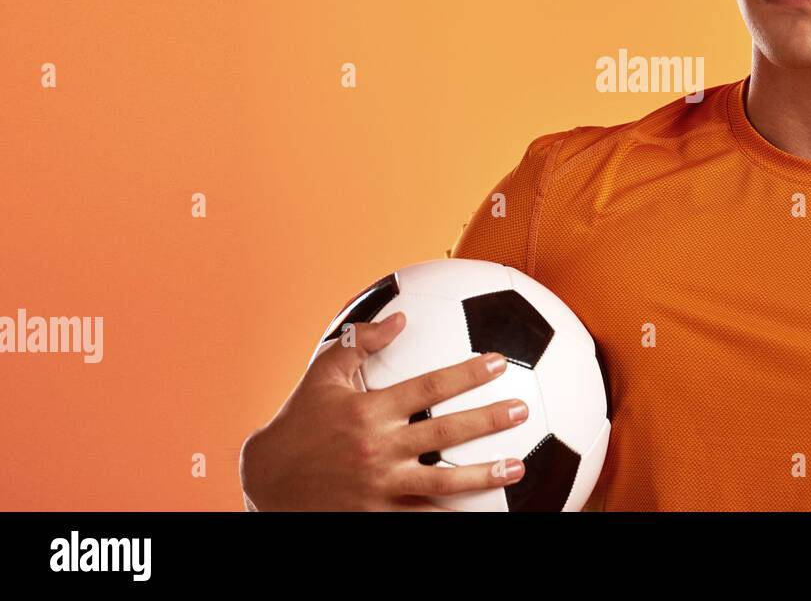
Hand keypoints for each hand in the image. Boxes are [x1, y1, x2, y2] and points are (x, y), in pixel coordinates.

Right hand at [240, 312, 527, 509]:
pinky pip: (420, 516)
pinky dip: (448, 514)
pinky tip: (479, 513)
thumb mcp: (322, 376)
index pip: (428, 387)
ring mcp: (378, 486)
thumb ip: (360, 343)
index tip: (499, 364)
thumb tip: (400, 317)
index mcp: (368, 410)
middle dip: (487, 421)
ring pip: (441, 482)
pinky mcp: (375, 514)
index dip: (466, 374)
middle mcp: (377, 448)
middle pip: (444, 432)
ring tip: (518, 466)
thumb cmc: (299, 422)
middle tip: (521, 410)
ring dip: (483, 475)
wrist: (265, 481)